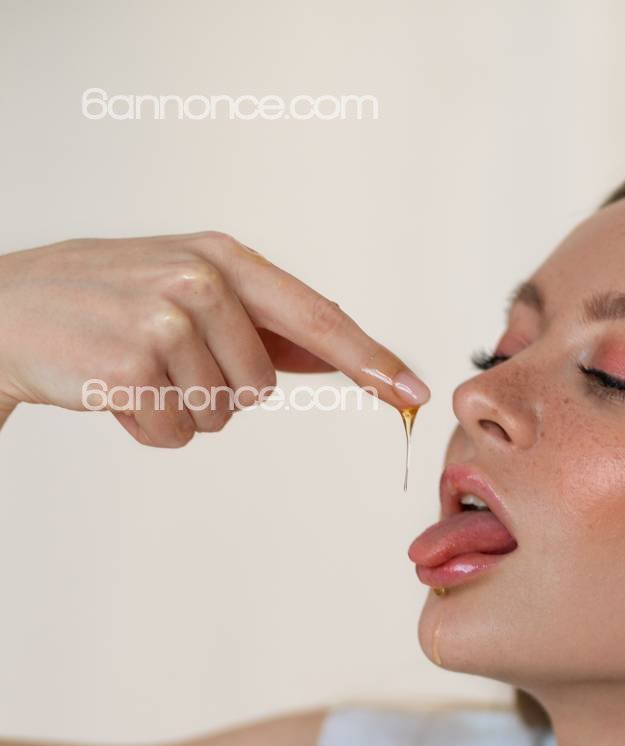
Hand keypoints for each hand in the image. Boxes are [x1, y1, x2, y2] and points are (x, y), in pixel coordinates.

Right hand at [0, 231, 428, 445]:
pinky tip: (112, 389)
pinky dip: (145, 428)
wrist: (10, 308)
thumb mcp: (185, 288)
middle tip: (162, 360)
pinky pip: (175, 435)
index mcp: (223, 259)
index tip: (413, 391)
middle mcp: (200, 282)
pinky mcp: (131, 368)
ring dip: (178, 411)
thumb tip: (342, 354)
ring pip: (219, 417)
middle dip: (218, 391)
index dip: (369, 360)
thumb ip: (263, 321)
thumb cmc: (105, 302)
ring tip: (134, 370)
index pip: (315, 317)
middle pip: (261, 387)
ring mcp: (164, 322)